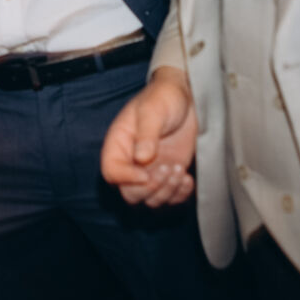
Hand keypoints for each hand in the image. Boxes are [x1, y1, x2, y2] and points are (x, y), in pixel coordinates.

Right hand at [100, 67, 197, 206]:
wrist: (187, 98)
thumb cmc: (164, 98)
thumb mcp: (153, 110)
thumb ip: (146, 133)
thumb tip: (141, 158)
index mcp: (118, 145)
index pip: (111, 172)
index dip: (127, 178)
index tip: (146, 172)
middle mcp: (131, 164)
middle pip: (130, 194)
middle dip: (151, 188)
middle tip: (168, 168)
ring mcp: (150, 173)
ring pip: (150, 201)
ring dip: (167, 192)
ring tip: (179, 169)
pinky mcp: (168, 178)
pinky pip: (170, 200)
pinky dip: (180, 196)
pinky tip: (188, 179)